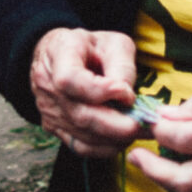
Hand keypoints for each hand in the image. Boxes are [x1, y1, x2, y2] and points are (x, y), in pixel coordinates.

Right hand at [29, 28, 143, 157]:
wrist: (60, 55)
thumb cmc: (90, 47)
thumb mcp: (113, 43)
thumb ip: (122, 65)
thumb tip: (126, 96)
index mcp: (59, 53)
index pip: (70, 79)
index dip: (100, 91)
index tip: (126, 92)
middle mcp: (47, 84)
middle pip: (80, 114)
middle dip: (117, 124)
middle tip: (144, 123)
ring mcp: (48, 109)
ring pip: (82, 135)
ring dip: (115, 138)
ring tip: (140, 131)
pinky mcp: (54, 127)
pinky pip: (80, 147)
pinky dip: (105, 148)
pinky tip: (123, 139)